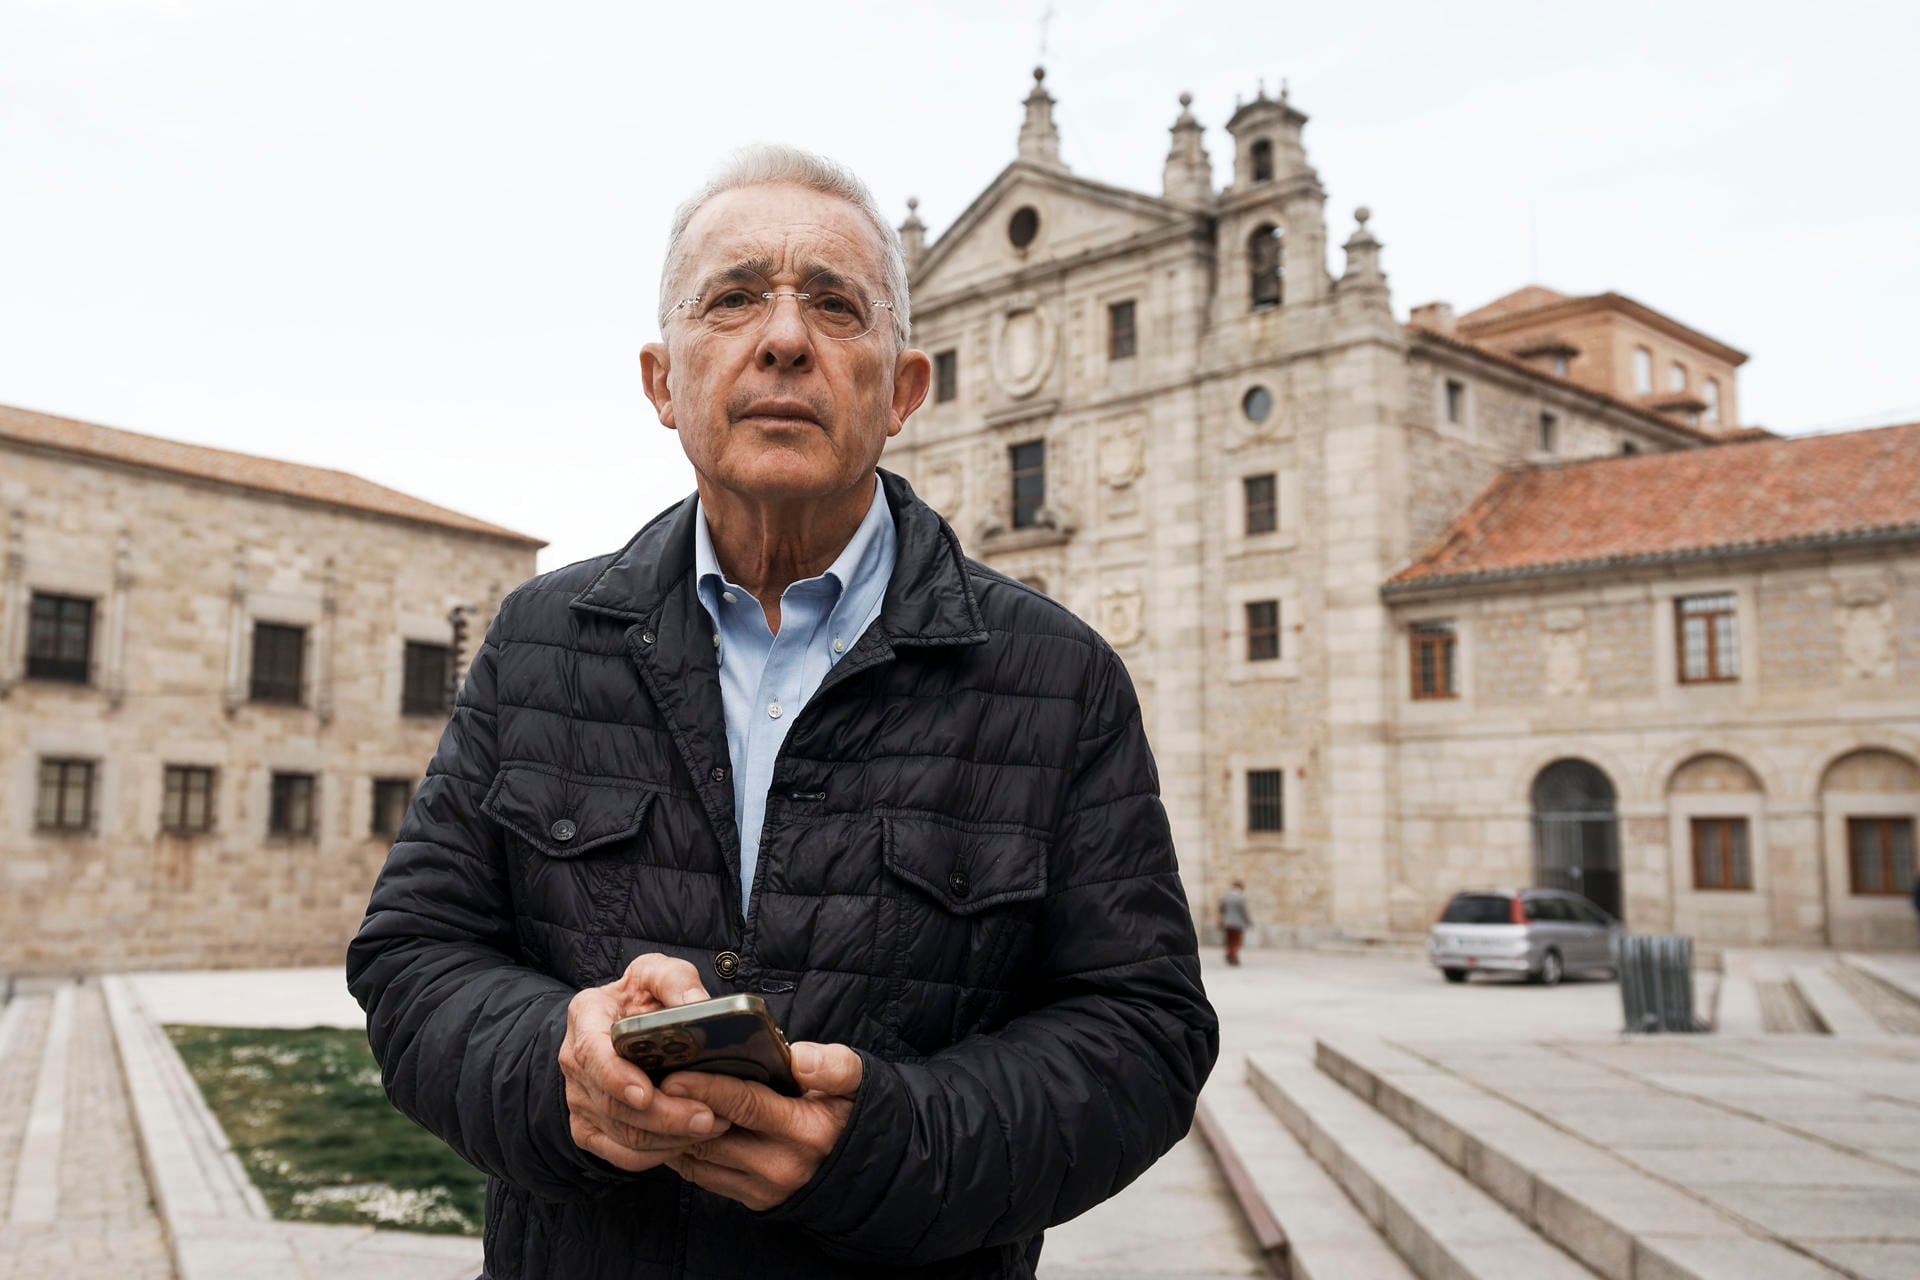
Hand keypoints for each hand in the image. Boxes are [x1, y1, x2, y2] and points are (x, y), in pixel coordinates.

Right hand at [558, 953, 731, 1171]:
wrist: (620, 1022)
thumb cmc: (643, 996)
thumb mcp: (657, 972)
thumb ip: (675, 980)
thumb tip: (697, 1004)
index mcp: (585, 1016)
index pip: (592, 1053)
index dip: (617, 1078)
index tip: (646, 1094)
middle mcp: (574, 1062)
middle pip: (613, 1103)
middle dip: (664, 1115)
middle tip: (709, 1117)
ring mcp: (579, 1099)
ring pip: (622, 1134)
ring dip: (670, 1137)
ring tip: (713, 1126)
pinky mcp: (589, 1128)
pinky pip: (622, 1155)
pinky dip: (658, 1154)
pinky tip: (689, 1141)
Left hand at [660, 1041, 862, 1210]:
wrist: (867, 1171)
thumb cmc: (851, 1114)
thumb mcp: (857, 1081)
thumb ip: (834, 1065)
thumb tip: (798, 1057)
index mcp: (805, 1128)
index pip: (744, 1104)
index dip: (704, 1088)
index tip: (671, 1073)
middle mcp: (780, 1163)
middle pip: (711, 1135)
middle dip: (675, 1110)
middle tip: (647, 1082)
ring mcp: (763, 1187)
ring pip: (699, 1159)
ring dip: (672, 1132)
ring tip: (651, 1101)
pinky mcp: (753, 1200)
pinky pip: (703, 1176)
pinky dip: (682, 1151)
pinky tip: (670, 1127)